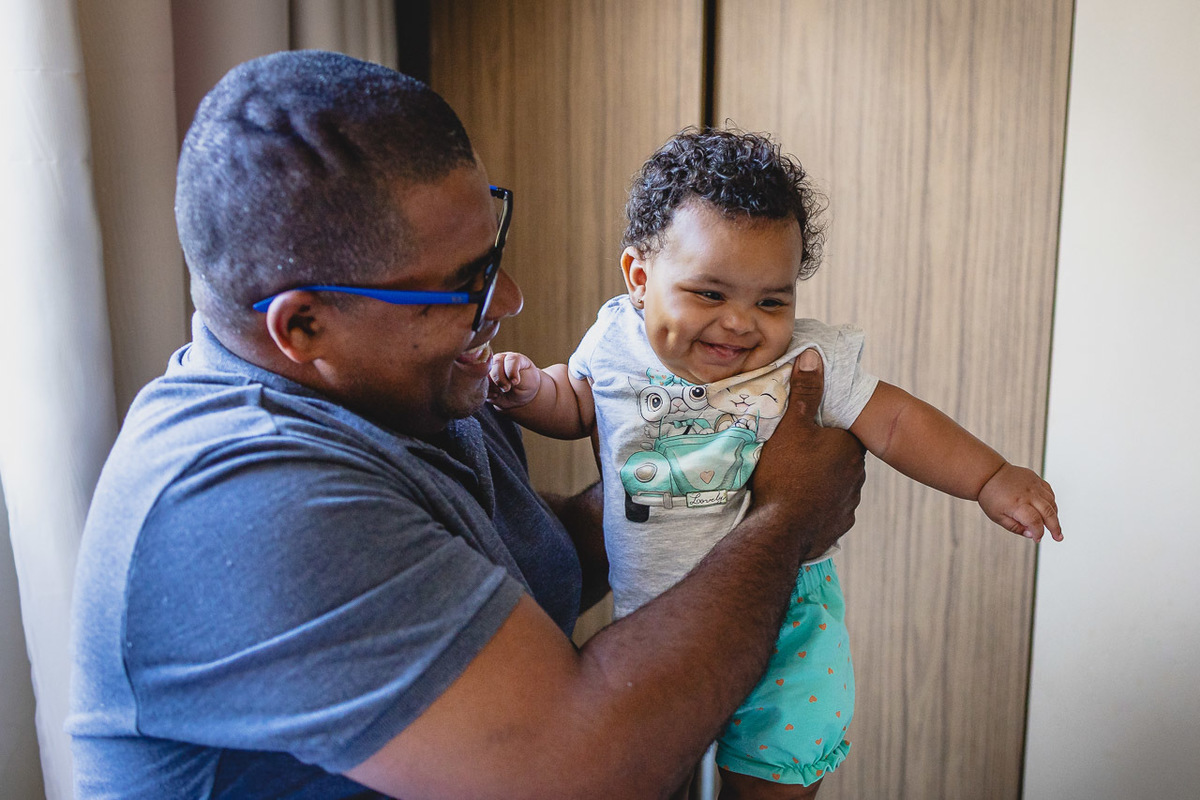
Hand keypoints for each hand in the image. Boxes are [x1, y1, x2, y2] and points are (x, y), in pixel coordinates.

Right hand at [487, 351, 540, 409]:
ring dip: (493, 386)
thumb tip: (501, 378)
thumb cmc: (527, 384)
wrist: (520, 396)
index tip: (515, 382)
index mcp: (512, 357)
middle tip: (507, 389)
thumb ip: (516, 374)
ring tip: (501, 392)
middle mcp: (499, 361)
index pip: (510, 359)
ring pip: (486, 375)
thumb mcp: (529, 378)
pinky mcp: (484, 381)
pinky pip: (481, 386)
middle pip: (495, 365)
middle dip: (500, 379)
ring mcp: (489, 370)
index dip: (512, 371)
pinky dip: (488, 392)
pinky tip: (496, 395)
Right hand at [751, 349, 865, 559]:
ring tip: (793, 482)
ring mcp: (849, 503)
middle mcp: (857, 475)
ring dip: (820, 483)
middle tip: (795, 455)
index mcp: (849, 448)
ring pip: (836, 485)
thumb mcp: (792, 426)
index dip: (825, 429)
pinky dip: (817, 508)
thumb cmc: (786, 473)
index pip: (844, 430)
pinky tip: (798, 507)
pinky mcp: (838, 526)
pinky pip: (829, 510)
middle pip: (840, 458)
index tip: (806, 431)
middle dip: (822, 456)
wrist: (781, 530)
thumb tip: (813, 355)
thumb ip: (806, 392)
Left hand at [978, 463, 1061, 541]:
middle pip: (1048, 513)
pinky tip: (1050, 510)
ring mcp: (1034, 485)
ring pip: (1051, 503)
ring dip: (1055, 516)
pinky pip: (1049, 493)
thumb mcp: (997, 516)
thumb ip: (1015, 527)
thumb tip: (1030, 534)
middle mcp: (1029, 494)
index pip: (1035, 522)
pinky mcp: (1036, 479)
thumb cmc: (991, 495)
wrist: (989, 473)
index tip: (1037, 539)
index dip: (1038, 532)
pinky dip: (1052, 503)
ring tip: (1054, 526)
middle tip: (1058, 537)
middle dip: (1055, 528)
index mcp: (1017, 504)